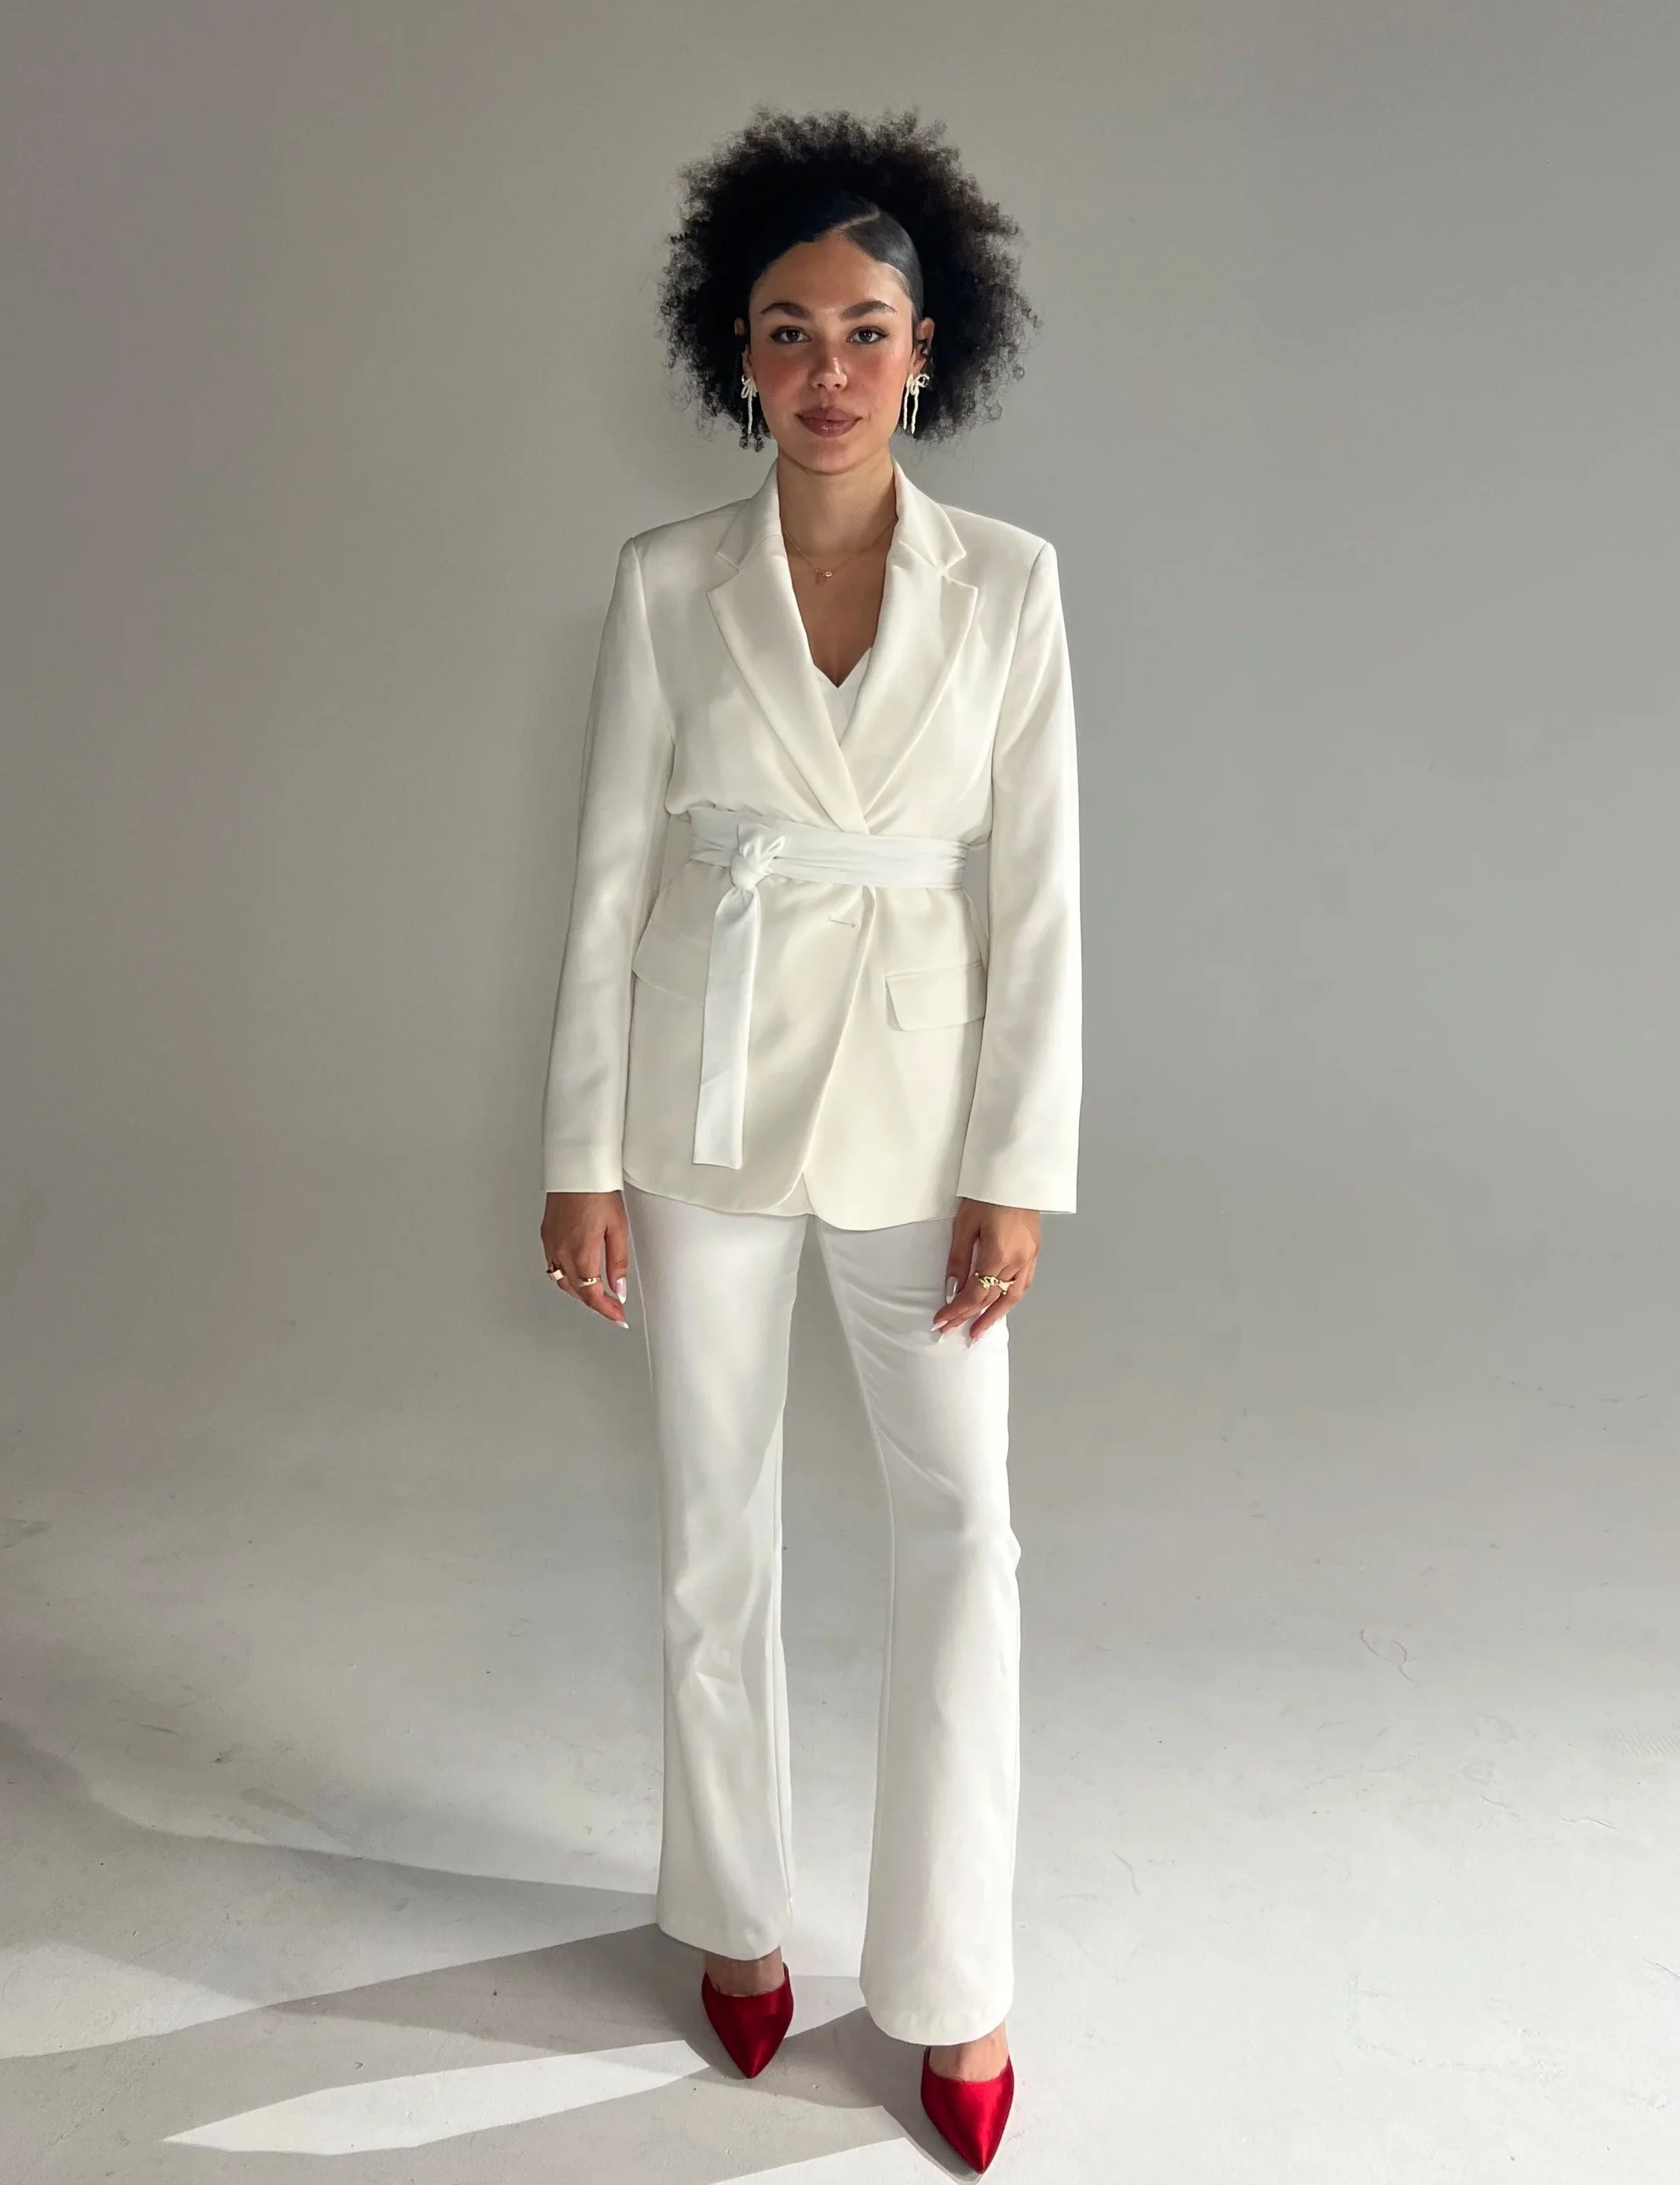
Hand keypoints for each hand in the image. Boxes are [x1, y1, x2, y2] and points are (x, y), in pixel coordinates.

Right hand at [541, 1190, 631, 1327]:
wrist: (575, 1168)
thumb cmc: (596, 1190)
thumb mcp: (618, 1227)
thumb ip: (618, 1262)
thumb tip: (619, 1288)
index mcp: (581, 1252)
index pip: (592, 1295)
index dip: (606, 1310)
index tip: (618, 1317)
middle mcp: (561, 1252)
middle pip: (577, 1291)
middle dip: (595, 1304)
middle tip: (612, 1309)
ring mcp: (551, 1244)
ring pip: (563, 1282)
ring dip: (580, 1293)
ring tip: (597, 1296)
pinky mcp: (547, 1236)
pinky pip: (554, 1267)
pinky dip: (567, 1278)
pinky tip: (578, 1276)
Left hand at [933, 1199, 1039, 1341]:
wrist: (1017, 1175)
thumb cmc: (987, 1195)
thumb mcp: (965, 1225)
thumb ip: (959, 1259)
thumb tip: (951, 1287)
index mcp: (998, 1255)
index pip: (975, 1294)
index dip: (957, 1310)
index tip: (941, 1321)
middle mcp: (1017, 1262)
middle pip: (991, 1299)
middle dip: (969, 1317)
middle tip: (952, 1331)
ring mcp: (1029, 1258)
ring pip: (1011, 1297)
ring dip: (994, 1316)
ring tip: (979, 1330)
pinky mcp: (1034, 1252)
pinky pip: (1023, 1285)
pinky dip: (1009, 1300)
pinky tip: (1000, 1306)